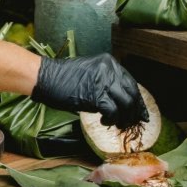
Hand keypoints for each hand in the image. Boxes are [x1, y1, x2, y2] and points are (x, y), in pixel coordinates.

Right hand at [30, 53, 148, 128]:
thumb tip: (119, 99)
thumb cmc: (63, 76)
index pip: (130, 82)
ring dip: (124, 117)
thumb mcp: (90, 72)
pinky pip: (113, 111)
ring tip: (117, 123)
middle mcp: (110, 70)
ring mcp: (104, 82)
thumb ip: (106, 81)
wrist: (46, 77)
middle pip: (132, 94)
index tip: (140, 110)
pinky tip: (105, 122)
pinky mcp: (97, 96)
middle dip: (135, 111)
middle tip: (133, 122)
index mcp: (109, 62)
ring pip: (126, 104)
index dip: (137, 99)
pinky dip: (111, 119)